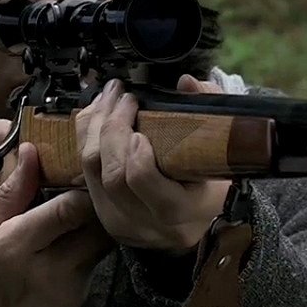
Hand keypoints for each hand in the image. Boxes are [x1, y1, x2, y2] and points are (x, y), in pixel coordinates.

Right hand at [0, 143, 111, 306]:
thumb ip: (9, 194)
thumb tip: (32, 153)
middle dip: (96, 206)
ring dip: (93, 231)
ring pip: (100, 248)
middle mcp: (50, 268)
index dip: (83, 187)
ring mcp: (67, 291)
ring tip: (77, 220)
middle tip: (88, 191)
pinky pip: (90, 270)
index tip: (81, 172)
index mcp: (18, 244)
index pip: (71, 207)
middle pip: (97, 226)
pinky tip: (66, 252)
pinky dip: (84, 257)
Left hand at [76, 74, 231, 253]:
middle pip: (114, 177)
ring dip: (94, 129)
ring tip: (109, 98)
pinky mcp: (105, 215)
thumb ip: (211, 113)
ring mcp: (123, 222)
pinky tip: (96, 117)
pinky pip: (83, 175)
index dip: (137, 157)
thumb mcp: (222, 150)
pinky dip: (86, 140)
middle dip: (112, 130)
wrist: (200, 219)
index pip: (147, 186)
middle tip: (124, 98)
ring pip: (92, 174)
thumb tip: (188, 83)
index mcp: (184, 211)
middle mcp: (150, 223)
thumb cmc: (214, 183)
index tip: (141, 130)